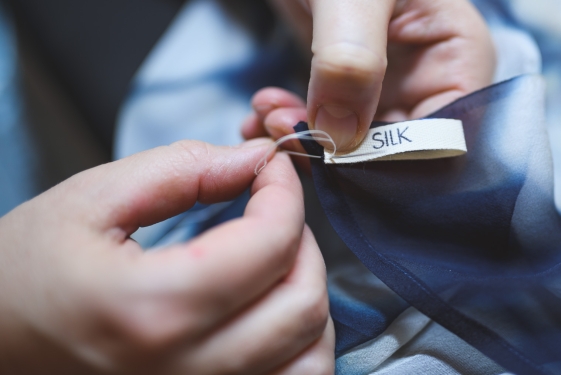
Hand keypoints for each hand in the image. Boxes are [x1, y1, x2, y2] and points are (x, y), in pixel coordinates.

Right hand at [0, 139, 333, 374]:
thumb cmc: (19, 277)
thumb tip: (255, 160)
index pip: (270, 244)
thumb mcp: (88, 202)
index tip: (272, 168)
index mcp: (153, 308)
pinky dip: (299, 345)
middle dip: (303, 241)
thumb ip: (180, 171)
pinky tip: (269, 312)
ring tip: (273, 262)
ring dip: (307, 295)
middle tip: (271, 211)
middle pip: (303, 303)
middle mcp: (186, 371)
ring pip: (311, 355)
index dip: (285, 192)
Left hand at [242, 0, 494, 153]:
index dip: (392, 160)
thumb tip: (339, 140)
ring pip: (355, 145)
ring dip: (308, 141)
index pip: (444, 137)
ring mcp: (387, 82)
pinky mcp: (347, 83)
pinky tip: (263, 115)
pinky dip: (294, 128)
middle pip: (397, 150)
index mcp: (457, 53)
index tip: (334, 158)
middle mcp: (429, 76)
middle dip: (339, 154)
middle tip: (286, 133)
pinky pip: (327, 126)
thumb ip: (350, 60)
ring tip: (268, 116)